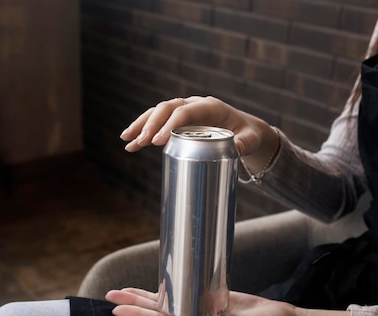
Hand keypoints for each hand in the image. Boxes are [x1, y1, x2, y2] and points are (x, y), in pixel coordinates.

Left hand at [105, 287, 298, 315]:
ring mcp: (200, 312)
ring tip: (121, 291)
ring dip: (143, 298)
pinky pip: (181, 295)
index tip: (118, 310)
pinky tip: (155, 285)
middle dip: (133, 306)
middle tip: (109, 295)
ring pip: (166, 304)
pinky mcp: (208, 300)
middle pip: (157, 314)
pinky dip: (165, 289)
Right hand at [120, 96, 279, 171]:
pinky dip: (144, 130)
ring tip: (127, 140)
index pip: (185, 112)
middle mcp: (194, 104)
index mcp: (210, 106)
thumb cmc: (248, 133)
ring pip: (157, 113)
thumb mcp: (250, 139)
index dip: (169, 124)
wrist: (246, 130)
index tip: (158, 140)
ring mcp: (184, 111)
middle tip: (141, 142)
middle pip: (166, 109)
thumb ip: (244, 143)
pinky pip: (158, 121)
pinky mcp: (178, 120)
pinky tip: (131, 141)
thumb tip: (235, 149)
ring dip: (141, 125)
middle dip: (151, 124)